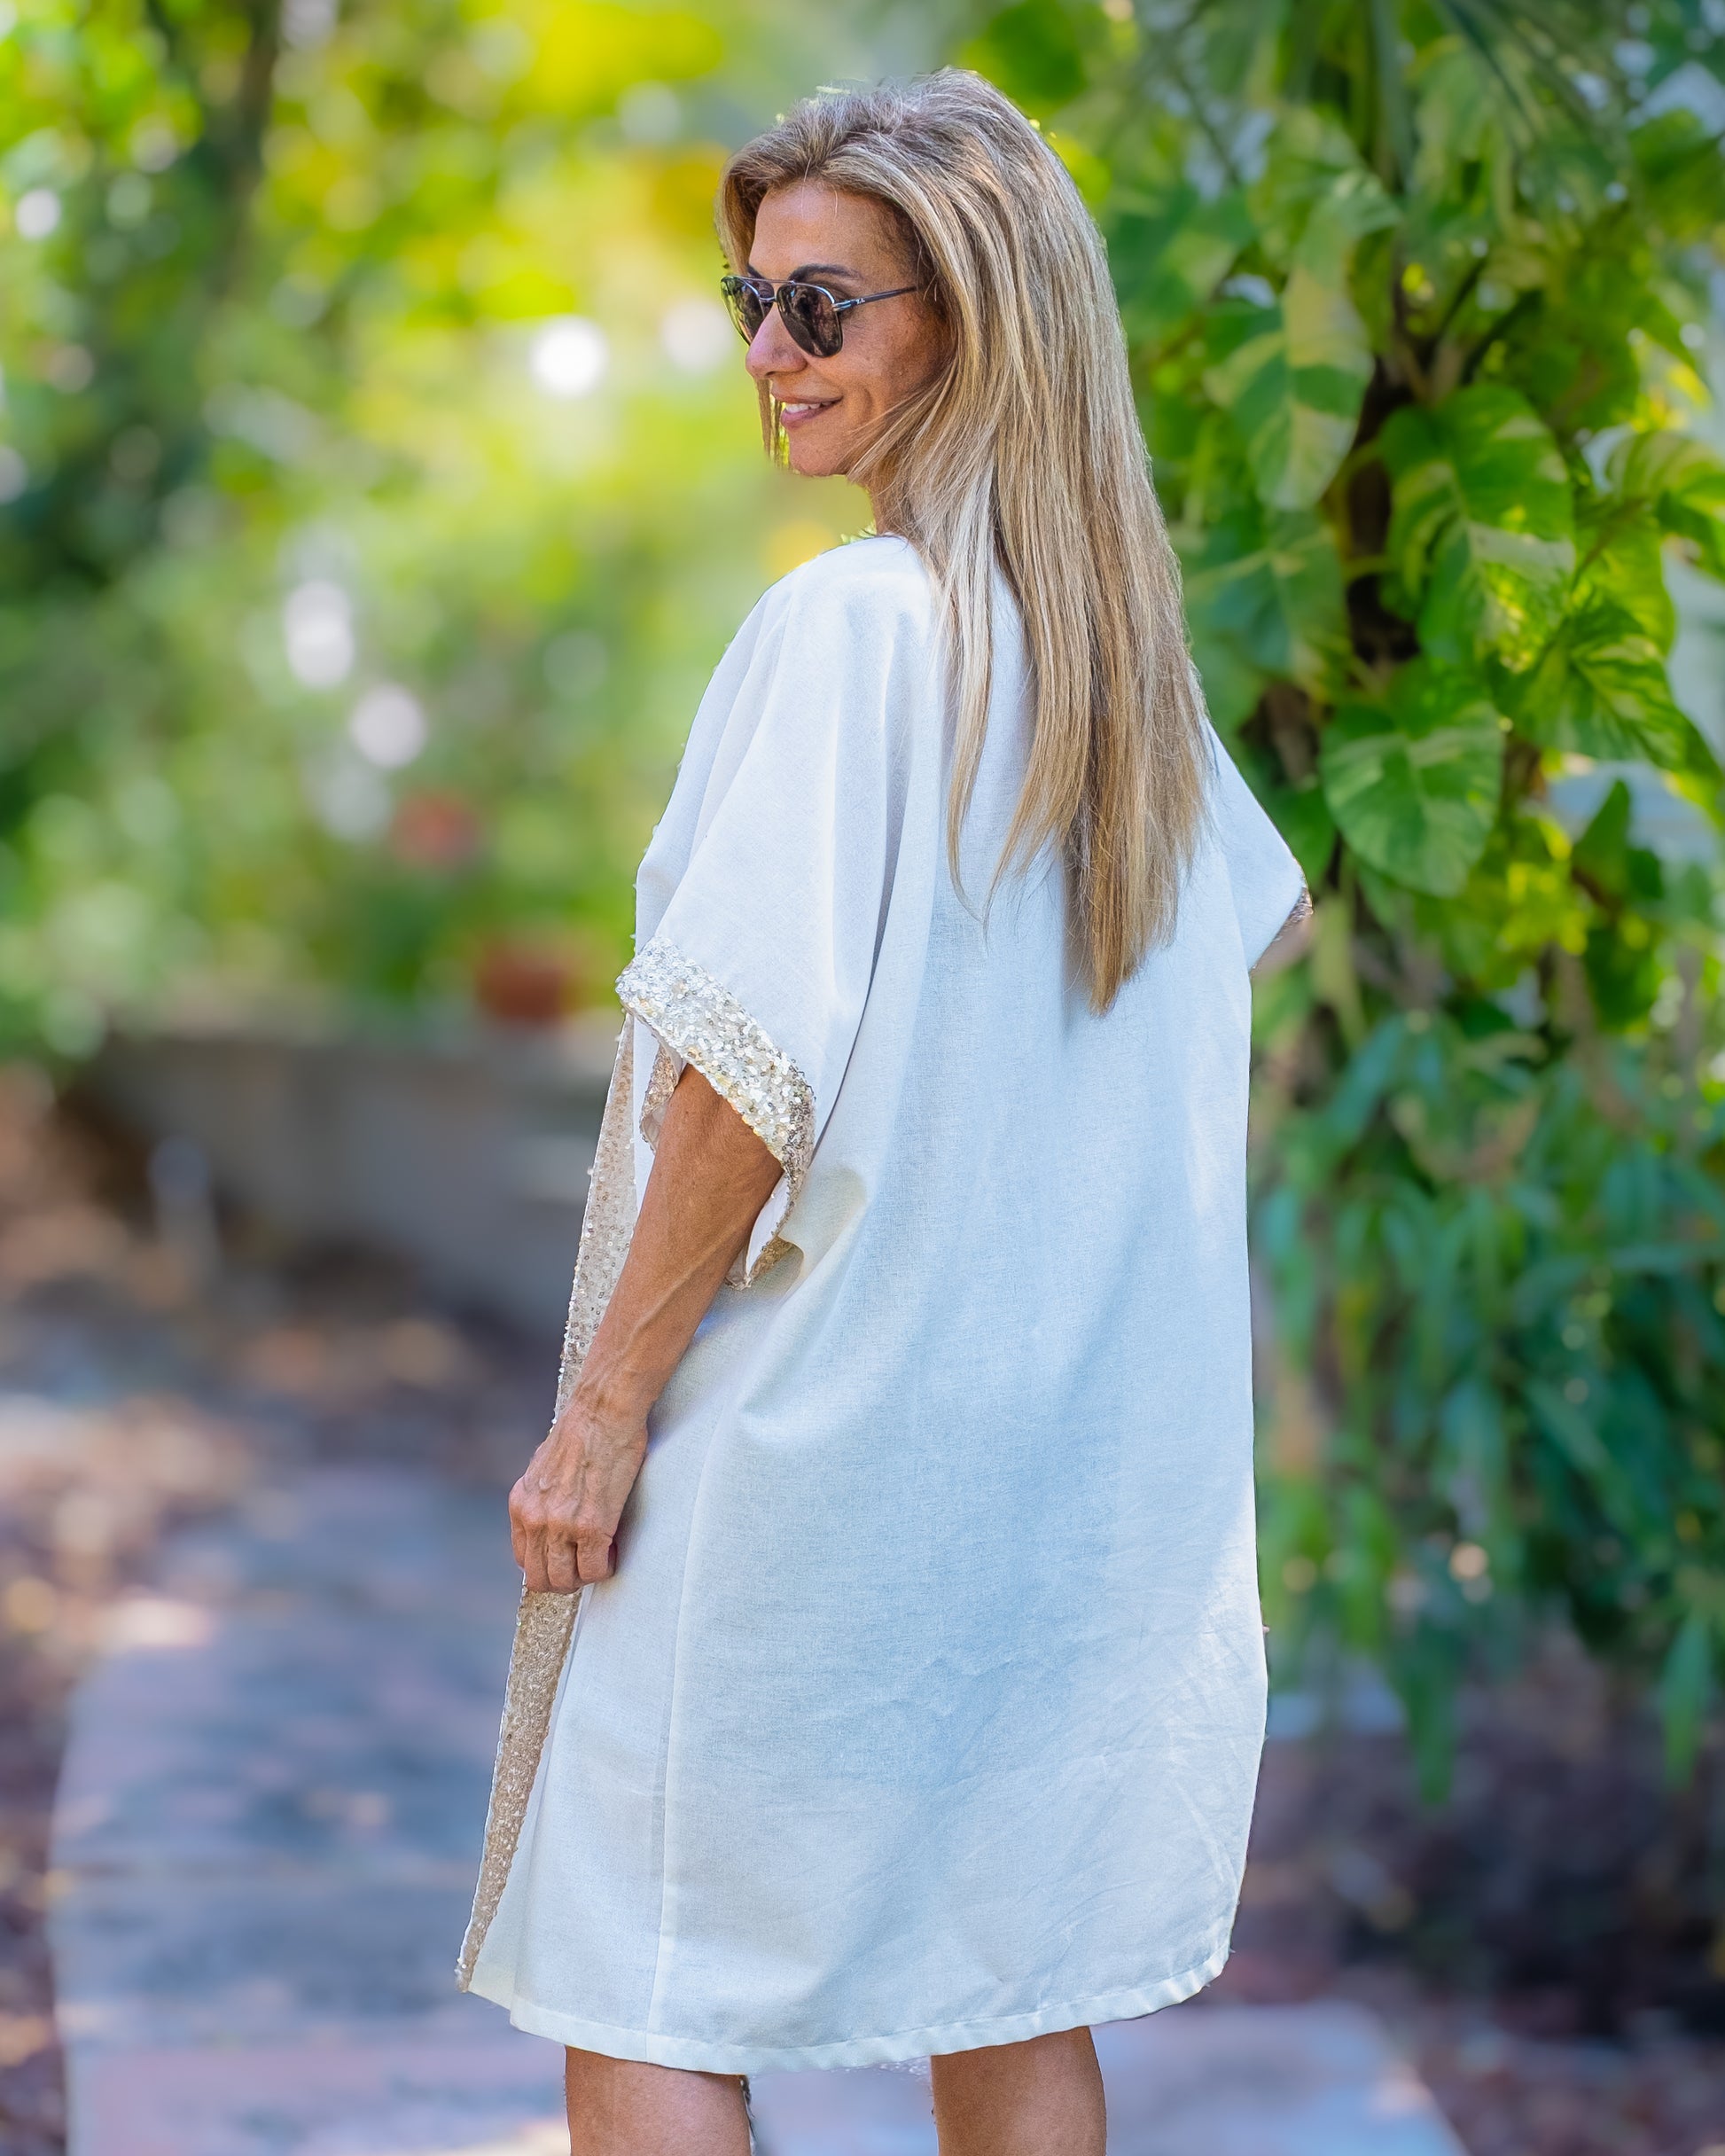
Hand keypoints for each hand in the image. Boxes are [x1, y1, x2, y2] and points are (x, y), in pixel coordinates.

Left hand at [509, 1388, 647, 1592]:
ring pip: (565, 1581)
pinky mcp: (591, 1527)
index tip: (566, 1559)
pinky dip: (604, 1569)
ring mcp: (561, 1525)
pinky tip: (612, 1552)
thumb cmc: (582, 1430)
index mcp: (520, 1503)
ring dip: (584, 1577)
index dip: (547, 1565)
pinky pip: (593, 1570)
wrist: (602, 1412)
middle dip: (564, 1580)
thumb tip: (552, 1512)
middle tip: (584, 1567)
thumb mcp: (543, 1466)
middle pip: (540, 1578)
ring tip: (600, 1560)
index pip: (523, 1559)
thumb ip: (541, 1495)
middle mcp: (534, 1519)